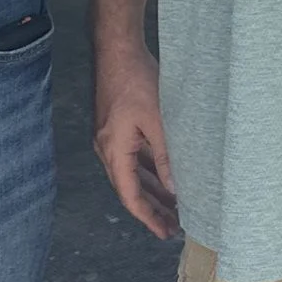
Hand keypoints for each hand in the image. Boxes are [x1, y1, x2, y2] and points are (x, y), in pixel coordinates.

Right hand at [93, 45, 179, 239]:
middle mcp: (107, 148)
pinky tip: (165, 177)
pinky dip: (148, 171)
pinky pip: (133, 158)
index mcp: (114, 150)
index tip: (164, 232)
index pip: (130, 195)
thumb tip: (174, 189)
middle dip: (151, 209)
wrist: (117, 49)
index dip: (148, 217)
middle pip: (130, 188)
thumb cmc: (136, 80)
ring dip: (151, 191)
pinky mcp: (117, 127)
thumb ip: (165, 157)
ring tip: (173, 207)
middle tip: (172, 228)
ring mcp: (111, 138)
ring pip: (132, 174)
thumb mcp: (158, 121)